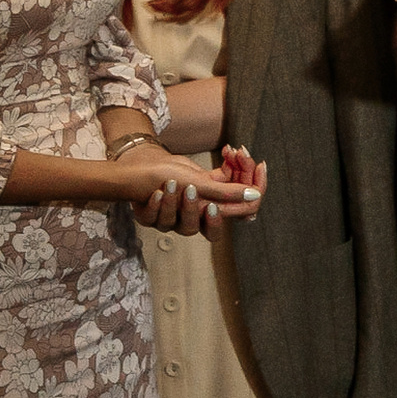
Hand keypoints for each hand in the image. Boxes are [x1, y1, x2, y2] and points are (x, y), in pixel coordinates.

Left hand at [125, 147, 263, 238]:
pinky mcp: (150, 219)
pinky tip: (155, 192)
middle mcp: (195, 219)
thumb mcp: (201, 177)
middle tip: (193, 190)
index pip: (241, 214)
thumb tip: (255, 194)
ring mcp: (172, 221)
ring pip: (180, 226)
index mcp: (213, 208)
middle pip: (211, 233)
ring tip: (170, 183)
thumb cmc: (174, 170)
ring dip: (175, 203)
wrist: (142, 164)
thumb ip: (227, 189)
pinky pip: (154, 220)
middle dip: (203, 211)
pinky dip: (155, 204)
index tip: (250, 186)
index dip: (248, 204)